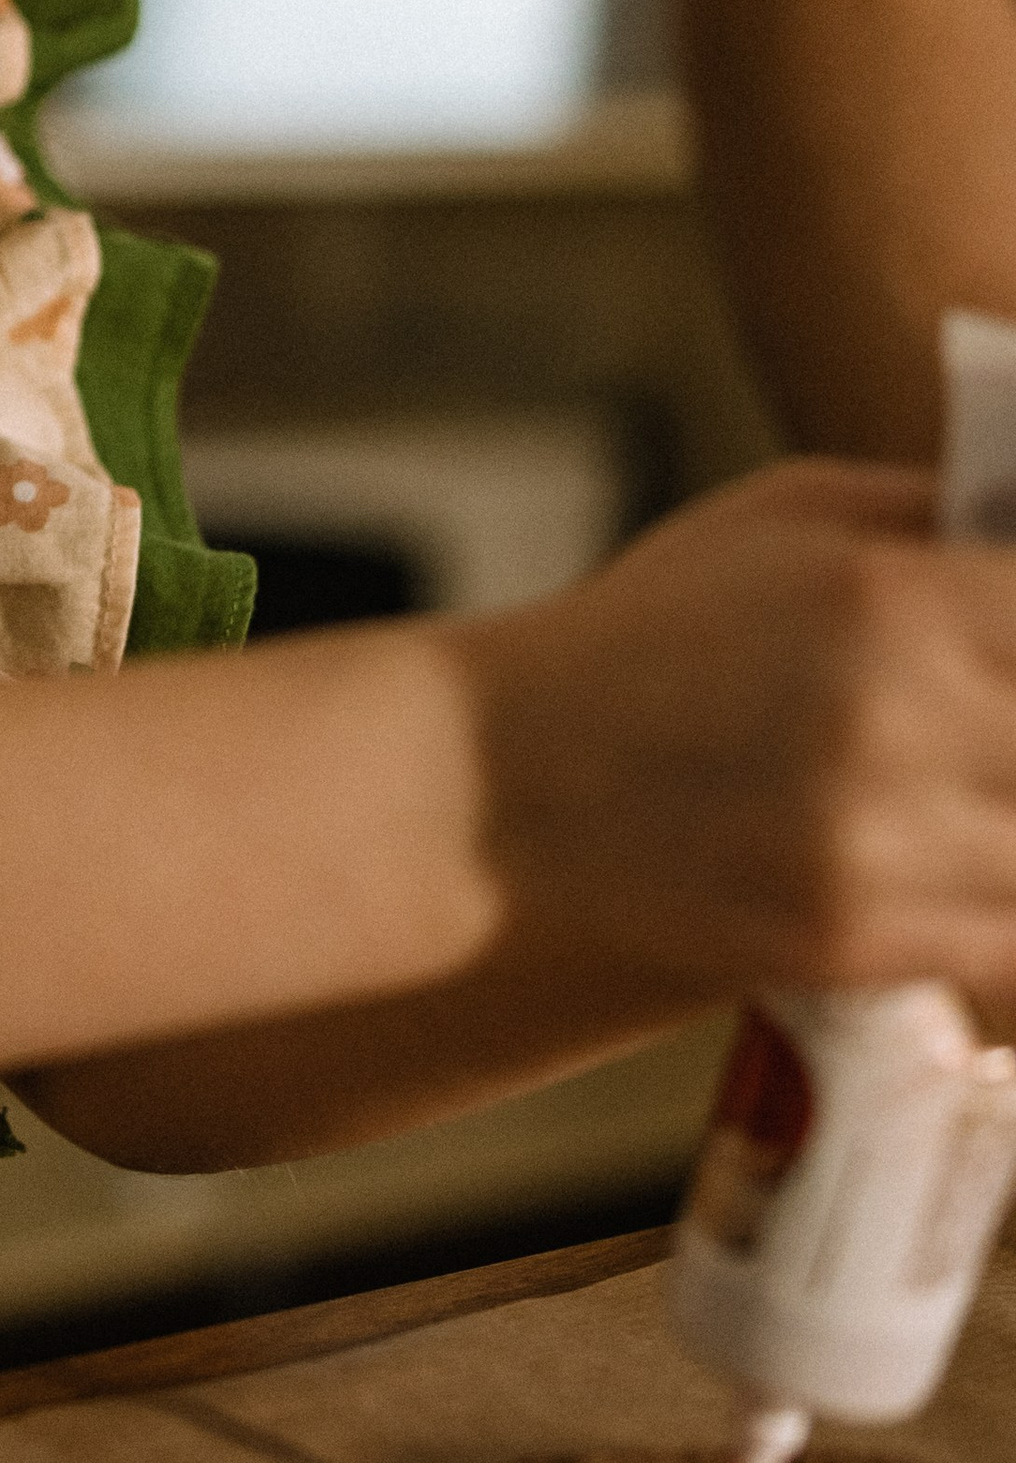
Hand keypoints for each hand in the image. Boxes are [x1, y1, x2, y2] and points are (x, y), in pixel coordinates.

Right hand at [454, 458, 1015, 1001]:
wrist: (498, 791)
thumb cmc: (647, 637)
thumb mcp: (791, 519)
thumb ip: (951, 519)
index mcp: (898, 596)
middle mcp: (903, 723)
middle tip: (986, 731)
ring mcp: (880, 848)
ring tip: (973, 790)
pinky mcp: (854, 943)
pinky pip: (1013, 941)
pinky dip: (1008, 904)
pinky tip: (970, 861)